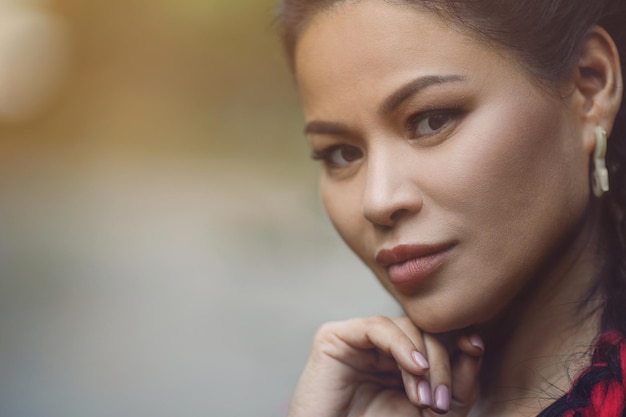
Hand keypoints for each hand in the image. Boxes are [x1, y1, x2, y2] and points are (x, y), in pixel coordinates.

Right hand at [288, 316, 483, 416]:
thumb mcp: (429, 414)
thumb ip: (457, 387)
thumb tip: (476, 349)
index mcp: (397, 359)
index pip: (432, 335)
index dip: (455, 336)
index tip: (476, 348)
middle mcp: (377, 345)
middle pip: (422, 330)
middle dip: (442, 362)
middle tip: (442, 402)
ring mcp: (356, 339)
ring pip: (404, 326)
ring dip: (425, 361)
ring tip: (425, 400)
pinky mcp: (335, 337)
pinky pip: (378, 327)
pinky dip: (403, 345)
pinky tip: (416, 369)